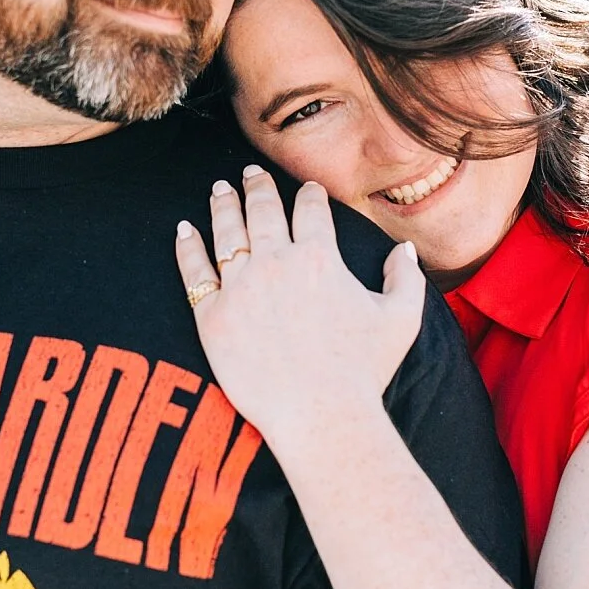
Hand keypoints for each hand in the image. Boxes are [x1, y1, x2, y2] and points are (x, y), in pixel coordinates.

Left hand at [175, 164, 425, 447]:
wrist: (321, 416)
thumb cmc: (363, 371)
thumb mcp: (401, 319)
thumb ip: (405, 278)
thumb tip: (406, 249)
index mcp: (319, 257)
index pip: (310, 209)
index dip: (309, 194)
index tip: (307, 190)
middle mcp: (276, 262)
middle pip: (261, 210)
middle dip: (257, 186)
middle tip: (249, 172)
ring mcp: (240, 287)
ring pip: (225, 231)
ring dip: (222, 204)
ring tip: (219, 189)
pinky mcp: (212, 316)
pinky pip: (194, 271)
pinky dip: (186, 246)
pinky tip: (183, 230)